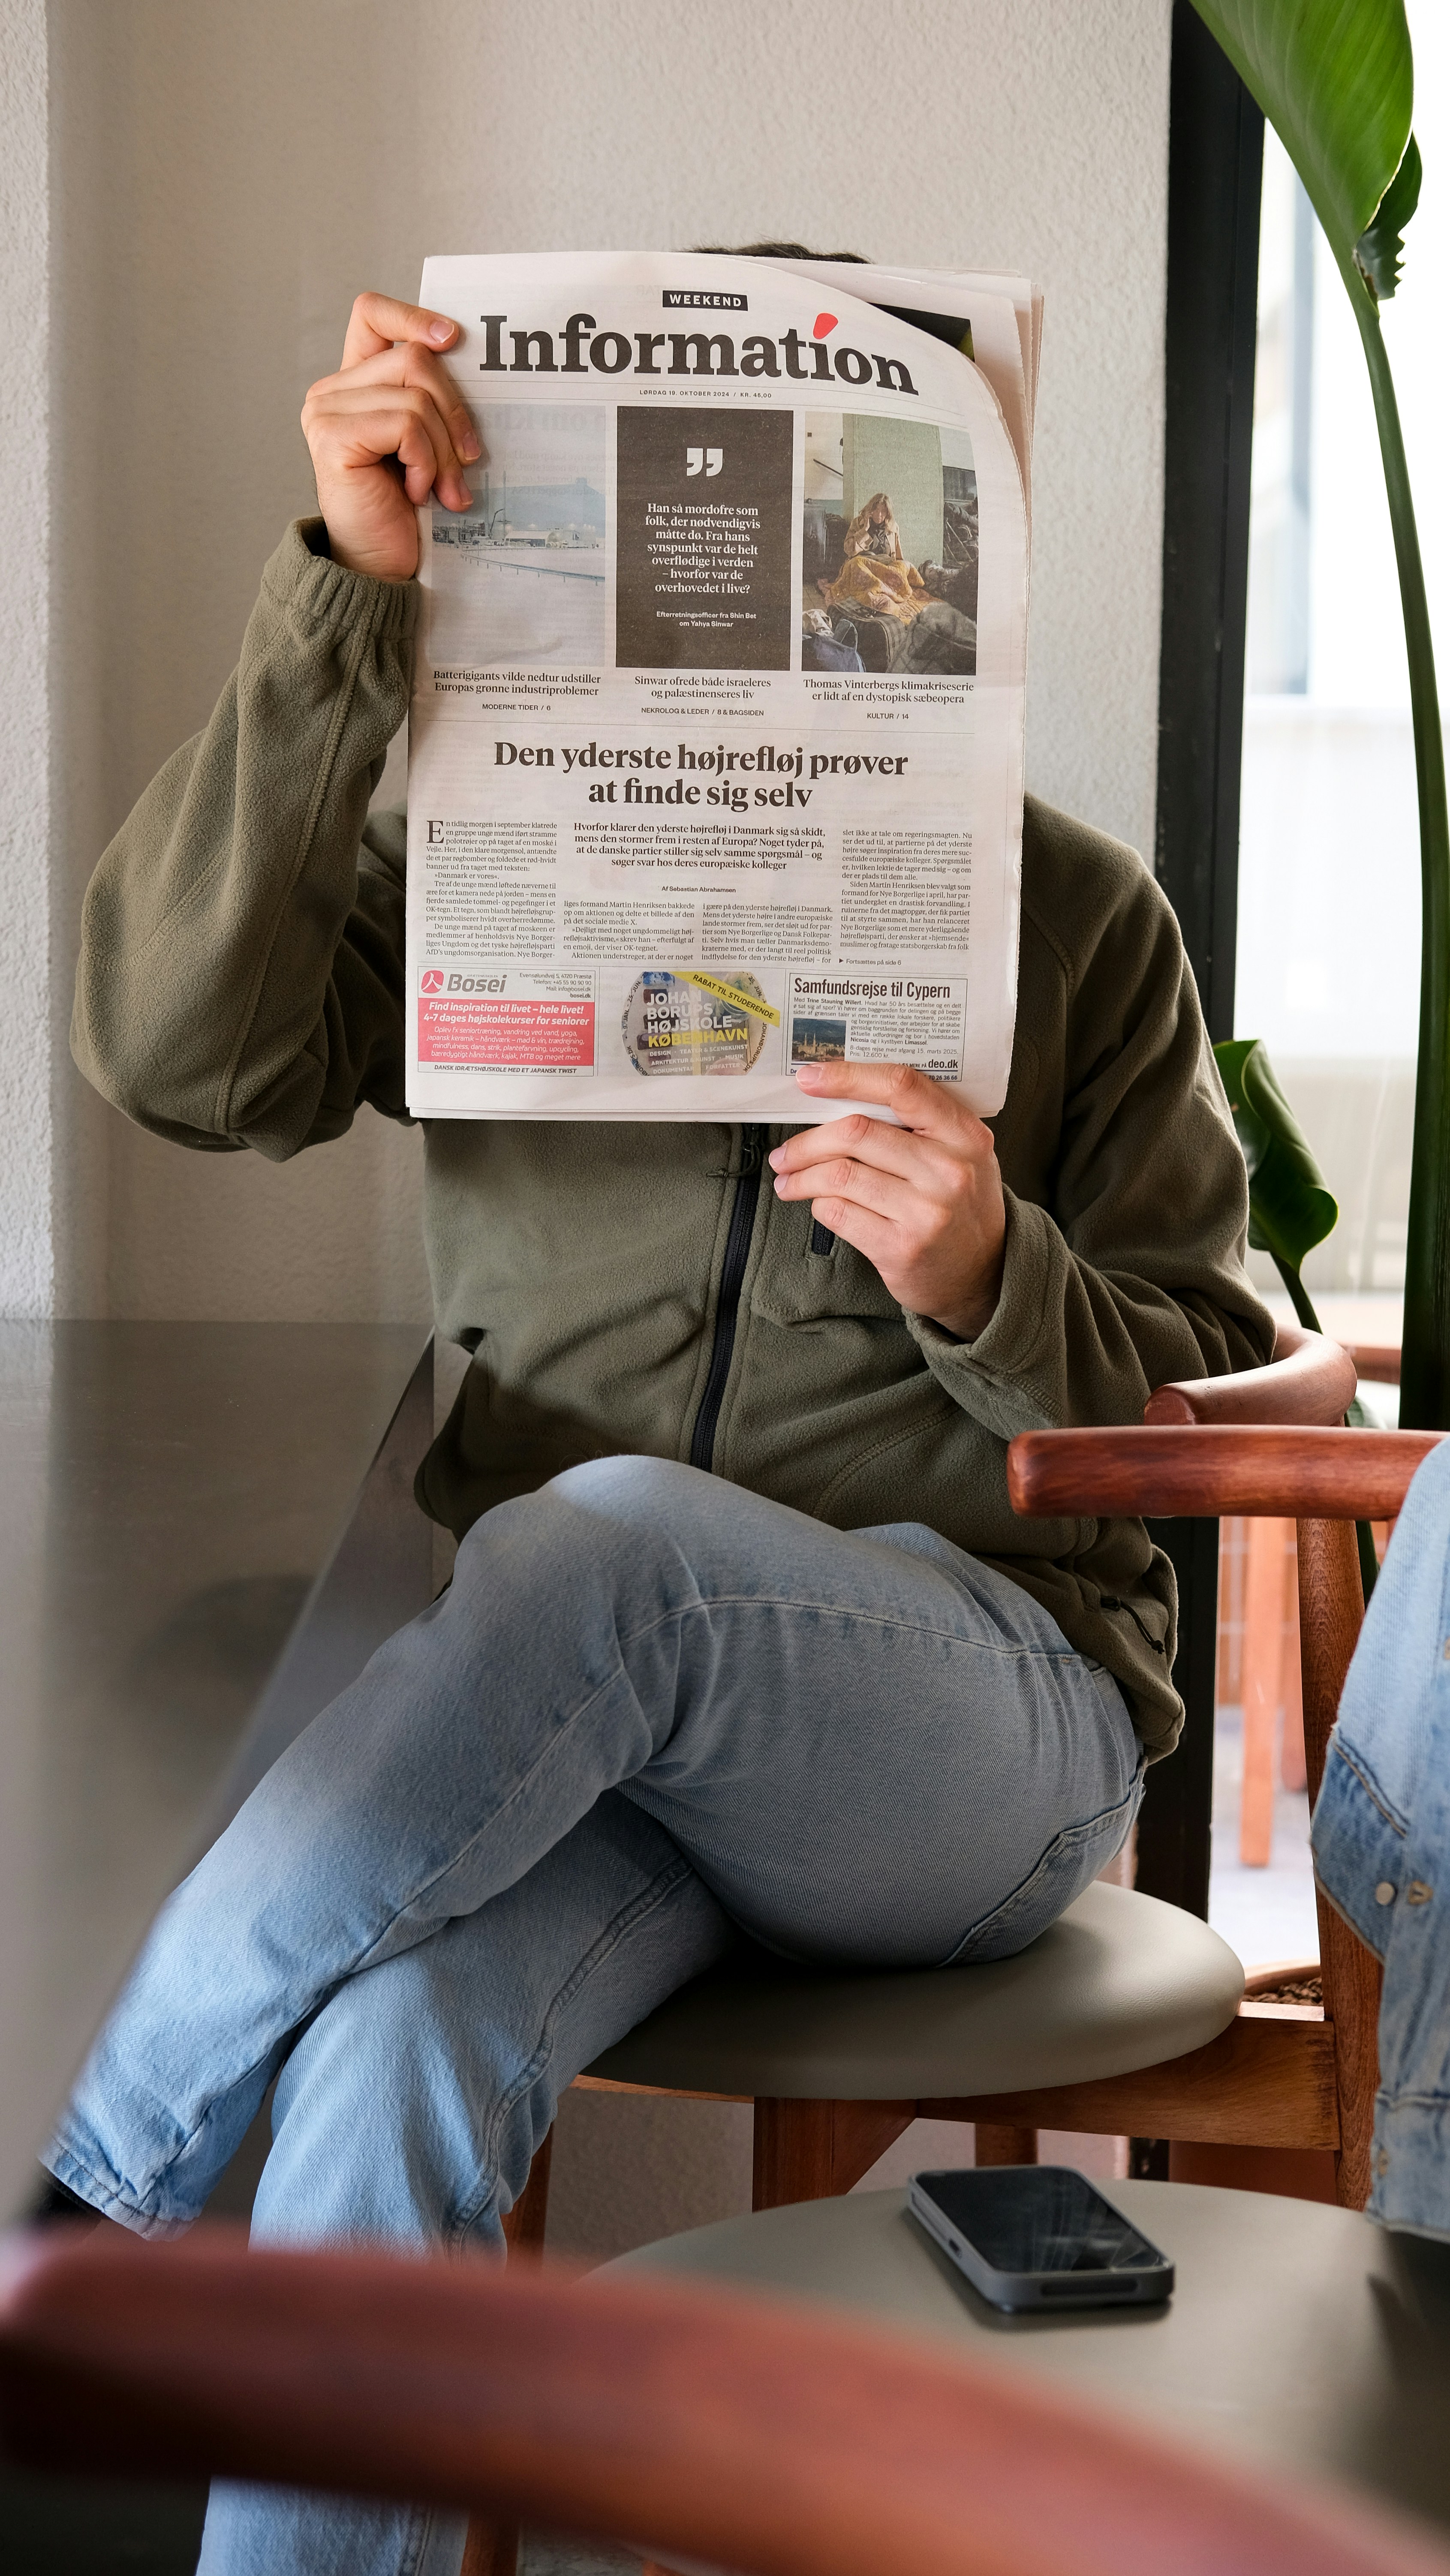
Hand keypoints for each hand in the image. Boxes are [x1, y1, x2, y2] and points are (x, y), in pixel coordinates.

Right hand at [300, 292, 480, 581]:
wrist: (382, 567)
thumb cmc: (406, 510)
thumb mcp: (427, 442)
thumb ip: (430, 398)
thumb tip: (466, 363)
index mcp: (355, 383)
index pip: (371, 314)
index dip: (412, 316)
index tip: (452, 339)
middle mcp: (332, 390)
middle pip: (413, 358)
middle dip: (453, 411)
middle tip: (467, 460)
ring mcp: (326, 411)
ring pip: (415, 396)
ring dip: (444, 448)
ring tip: (445, 489)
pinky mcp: (333, 436)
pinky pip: (406, 425)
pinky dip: (426, 462)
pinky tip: (418, 493)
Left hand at [770, 1062, 1005, 1338]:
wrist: (982, 1273)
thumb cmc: (961, 1204)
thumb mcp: (961, 1153)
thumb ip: (919, 1123)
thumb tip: (840, 1096)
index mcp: (965, 1135)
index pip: (901, 1087)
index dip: (847, 1077)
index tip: (809, 1078)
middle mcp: (949, 1170)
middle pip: (856, 1132)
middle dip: (807, 1141)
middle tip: (786, 1152)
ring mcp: (926, 1212)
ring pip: (839, 1175)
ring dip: (801, 1176)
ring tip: (789, 1179)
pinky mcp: (901, 1248)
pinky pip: (838, 1213)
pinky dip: (818, 1204)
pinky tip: (819, 1204)